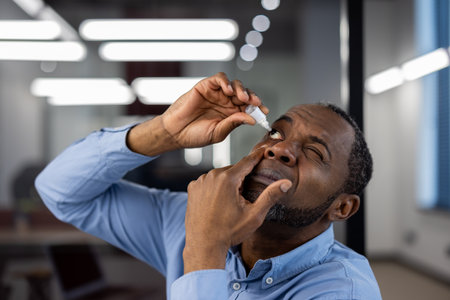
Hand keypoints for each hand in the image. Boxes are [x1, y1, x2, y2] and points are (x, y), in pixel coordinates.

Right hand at [127, 72, 265, 155]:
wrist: (175, 132)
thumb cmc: (195, 135)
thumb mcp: (218, 132)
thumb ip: (233, 124)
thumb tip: (251, 119)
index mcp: (231, 114)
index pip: (249, 107)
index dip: (258, 108)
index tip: (265, 112)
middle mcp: (226, 102)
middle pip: (244, 94)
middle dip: (252, 98)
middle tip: (255, 103)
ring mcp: (216, 94)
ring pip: (234, 85)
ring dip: (242, 89)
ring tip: (243, 98)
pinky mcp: (205, 86)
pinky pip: (219, 79)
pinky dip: (226, 82)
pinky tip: (229, 90)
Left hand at [183, 148, 291, 272]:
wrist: (204, 245)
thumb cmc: (229, 232)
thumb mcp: (254, 215)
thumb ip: (270, 196)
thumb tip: (286, 183)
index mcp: (228, 179)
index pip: (247, 161)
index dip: (257, 156)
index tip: (264, 149)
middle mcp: (212, 176)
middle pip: (234, 170)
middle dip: (241, 179)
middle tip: (244, 197)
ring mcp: (200, 181)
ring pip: (220, 176)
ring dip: (227, 183)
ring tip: (229, 204)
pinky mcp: (193, 188)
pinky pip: (208, 182)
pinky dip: (214, 188)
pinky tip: (217, 203)